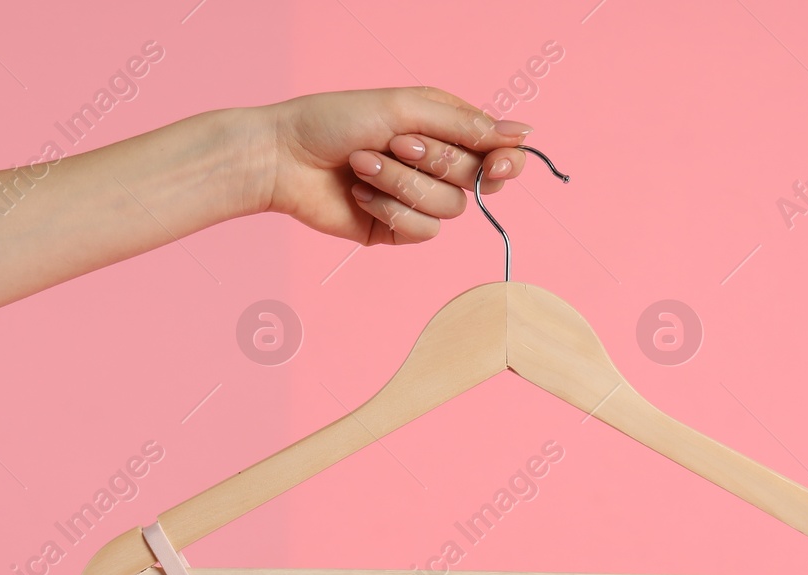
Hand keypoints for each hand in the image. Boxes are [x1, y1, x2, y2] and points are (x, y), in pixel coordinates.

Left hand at [258, 87, 532, 245]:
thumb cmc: (337, 120)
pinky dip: (390, 210)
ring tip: (363, 165)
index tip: (499, 163)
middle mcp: (435, 166)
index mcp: (443, 129)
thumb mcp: (406, 108)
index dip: (506, 161)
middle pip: (475, 179)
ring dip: (403, 184)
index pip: (497, 153)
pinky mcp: (395, 230)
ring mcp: (416, 201)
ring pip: (448, 209)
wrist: (284, 157)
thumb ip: (465, 124)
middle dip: (433, 161)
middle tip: (393, 143)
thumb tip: (523, 134)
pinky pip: (421, 232)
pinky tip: (361, 194)